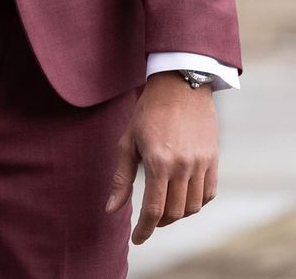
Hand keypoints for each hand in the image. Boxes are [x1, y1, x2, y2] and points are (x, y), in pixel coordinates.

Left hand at [106, 72, 217, 244]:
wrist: (180, 84)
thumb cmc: (148, 111)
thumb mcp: (128, 141)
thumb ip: (121, 178)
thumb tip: (111, 209)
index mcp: (158, 162)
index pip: (154, 210)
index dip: (144, 230)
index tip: (137, 239)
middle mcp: (182, 166)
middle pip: (173, 212)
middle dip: (159, 222)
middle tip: (148, 220)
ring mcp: (200, 163)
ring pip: (192, 207)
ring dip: (177, 213)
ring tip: (165, 207)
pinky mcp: (213, 159)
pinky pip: (208, 193)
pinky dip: (196, 202)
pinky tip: (183, 197)